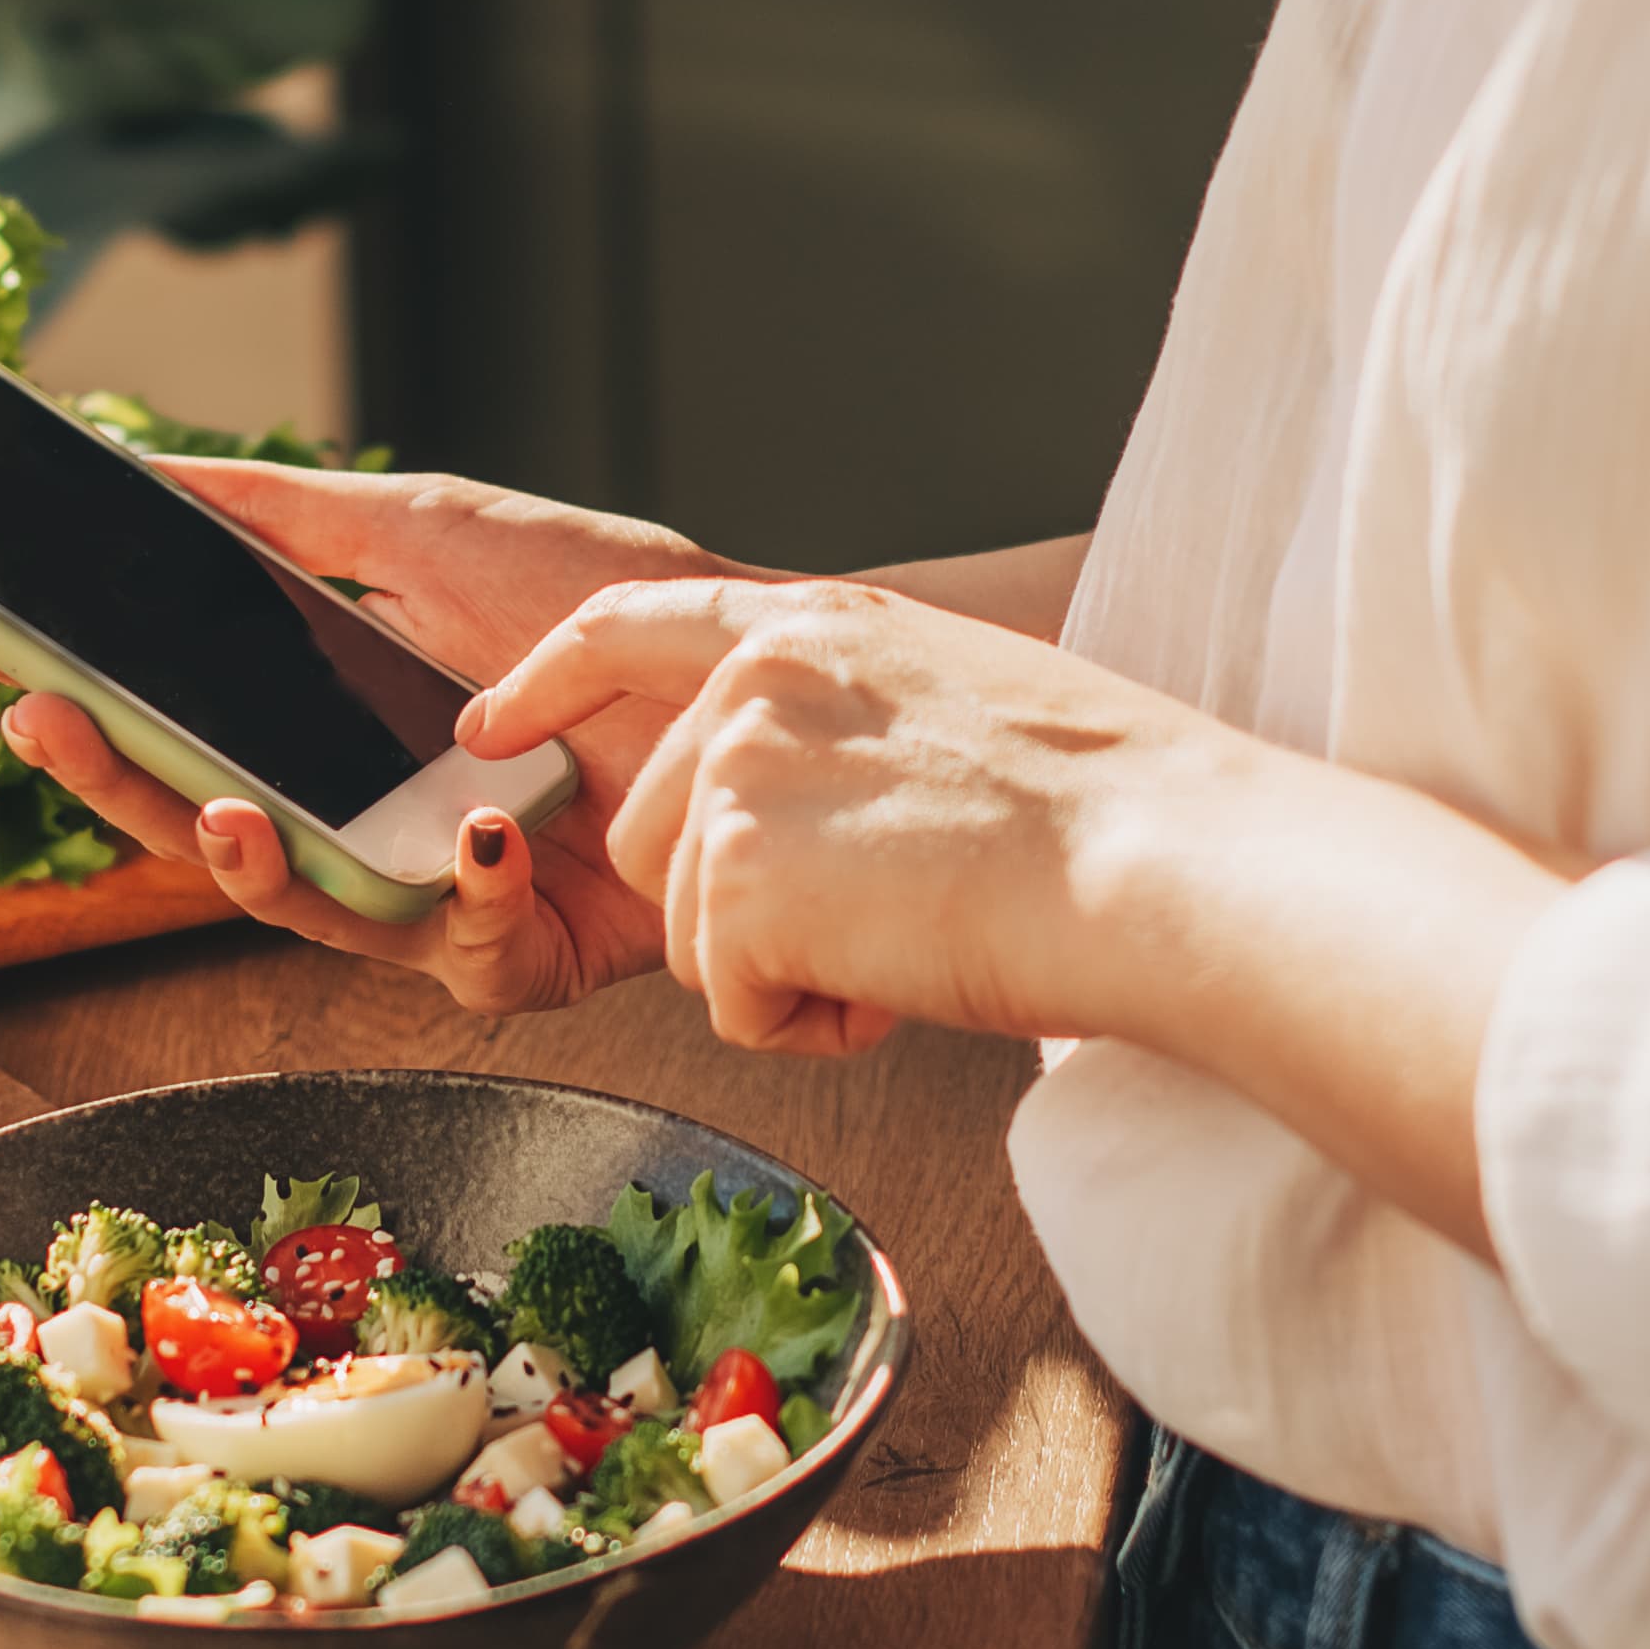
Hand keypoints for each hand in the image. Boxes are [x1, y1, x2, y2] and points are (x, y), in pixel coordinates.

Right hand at [0, 463, 729, 1013]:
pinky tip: (481, 835)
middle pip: (198, 831)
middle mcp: (359, 825)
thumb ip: (274, 515)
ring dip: (254, 871)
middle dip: (113, 785)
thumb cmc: (598, 599)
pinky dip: (467, 897)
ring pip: (302, 918)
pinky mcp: (523, 957)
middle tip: (39, 720)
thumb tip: (134, 470)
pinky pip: (460, 958)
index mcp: (321, 732)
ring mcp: (432, 899)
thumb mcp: (419, 529)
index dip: (67, 694)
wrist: (750, 665)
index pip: (164, 727)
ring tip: (236, 815)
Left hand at [462, 579, 1241, 1056]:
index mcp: (815, 624)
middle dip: (742, 908)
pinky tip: (900, 981)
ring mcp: (733, 776)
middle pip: (651, 837)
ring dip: (787, 970)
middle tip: (888, 913)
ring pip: (687, 932)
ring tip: (912, 937)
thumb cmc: (1104, 807)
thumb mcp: (959, 700)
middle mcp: (754, 683)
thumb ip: (849, 722)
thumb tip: (802, 804)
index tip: (491, 726)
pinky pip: (729, 1005)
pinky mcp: (732, 880)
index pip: (632, 624)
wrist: (1158, 861)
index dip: (549, 680)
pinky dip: (811, 1024)